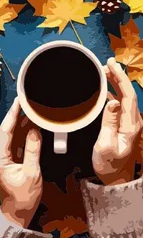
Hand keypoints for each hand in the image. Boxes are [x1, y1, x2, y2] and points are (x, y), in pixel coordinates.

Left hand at [0, 98, 42, 227]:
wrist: (19, 211)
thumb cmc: (22, 196)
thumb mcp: (31, 173)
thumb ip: (33, 151)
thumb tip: (36, 130)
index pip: (6, 130)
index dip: (13, 114)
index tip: (20, 100)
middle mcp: (0, 153)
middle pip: (10, 128)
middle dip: (18, 113)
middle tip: (28, 99)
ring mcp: (7, 154)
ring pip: (15, 132)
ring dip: (24, 120)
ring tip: (33, 107)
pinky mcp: (14, 156)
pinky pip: (20, 139)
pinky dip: (27, 130)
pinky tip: (34, 122)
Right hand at [92, 57, 142, 184]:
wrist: (114, 174)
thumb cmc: (108, 163)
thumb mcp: (105, 146)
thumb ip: (109, 123)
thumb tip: (113, 102)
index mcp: (131, 125)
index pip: (128, 97)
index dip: (121, 79)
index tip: (112, 66)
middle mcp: (133, 120)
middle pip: (128, 92)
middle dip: (119, 76)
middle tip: (107, 63)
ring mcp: (129, 120)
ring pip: (125, 95)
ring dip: (116, 81)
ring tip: (105, 70)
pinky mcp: (124, 121)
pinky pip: (120, 101)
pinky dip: (114, 90)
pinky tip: (106, 85)